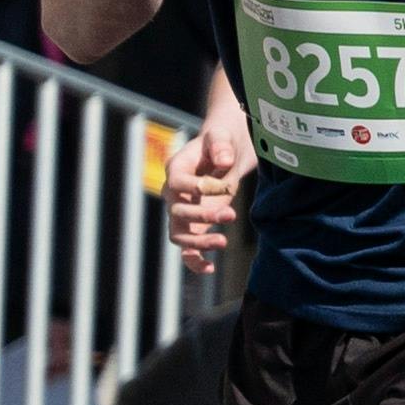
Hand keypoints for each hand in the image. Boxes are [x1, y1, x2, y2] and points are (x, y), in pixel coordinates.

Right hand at [165, 92, 257, 264]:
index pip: (177, 183)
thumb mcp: (222, 135)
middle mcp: (174, 193)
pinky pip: (186, 250)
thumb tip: (224, 160)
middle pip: (177, 212)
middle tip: (230, 213)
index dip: (196, 188)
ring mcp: (182, 212)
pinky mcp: (194, 225)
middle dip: (203, 215)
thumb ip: (221, 145)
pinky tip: (210, 268)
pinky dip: (194, 261)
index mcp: (176, 169)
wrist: (226, 150)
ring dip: (198, 242)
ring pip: (179, 235)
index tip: (222, 185)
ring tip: (223, 242)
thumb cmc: (222, 140)